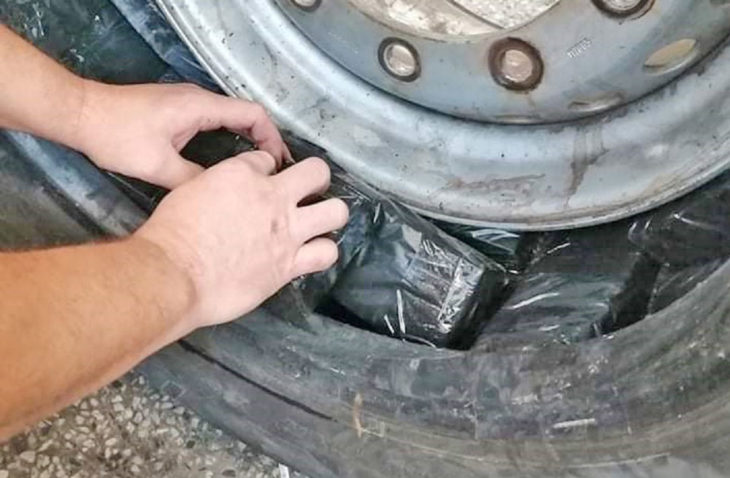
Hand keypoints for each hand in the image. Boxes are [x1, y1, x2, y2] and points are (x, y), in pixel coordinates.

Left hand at [75, 81, 290, 187]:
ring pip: (231, 118)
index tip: (279, 164)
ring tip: (258, 170)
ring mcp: (188, 102)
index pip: (253, 114)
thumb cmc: (117, 136)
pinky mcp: (177, 109)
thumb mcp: (158, 166)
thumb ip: (193, 181)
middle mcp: (199, 99)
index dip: (272, 138)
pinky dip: (230, 138)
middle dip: (265, 141)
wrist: (79, 114)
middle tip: (276, 171)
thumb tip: (221, 197)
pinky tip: (228, 161)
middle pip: (246, 115)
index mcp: (201, 107)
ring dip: (248, 140)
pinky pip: (215, 121)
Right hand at [134, 153, 347, 326]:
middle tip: (307, 190)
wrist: (175, 274)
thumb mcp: (190, 191)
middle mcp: (272, 198)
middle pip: (317, 172)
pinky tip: (313, 252)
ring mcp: (287, 231)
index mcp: (242, 174)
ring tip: (319, 221)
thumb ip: (218, 187)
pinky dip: (323, 251)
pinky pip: (326, 253)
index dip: (267, 170)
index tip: (262, 181)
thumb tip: (228, 195)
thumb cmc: (171, 234)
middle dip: (315, 178)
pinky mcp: (290, 264)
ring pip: (335, 212)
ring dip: (330, 214)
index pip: (269, 160)